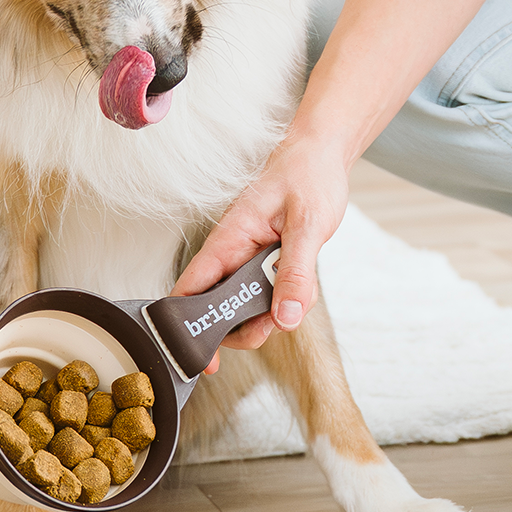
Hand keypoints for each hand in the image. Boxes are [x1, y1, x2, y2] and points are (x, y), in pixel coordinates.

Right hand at [171, 133, 350, 371]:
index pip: (192, 289)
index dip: (190, 326)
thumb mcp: (308, 226)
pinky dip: (290, 298)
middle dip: (247, 327)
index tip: (203, 357)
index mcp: (229, 240)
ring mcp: (249, 260)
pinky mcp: (266, 264)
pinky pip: (272, 295)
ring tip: (299, 293)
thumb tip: (286, 318)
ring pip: (249, 307)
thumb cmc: (308, 175)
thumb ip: (296, 273)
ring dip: (274, 312)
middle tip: (275, 321)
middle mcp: (233, 253)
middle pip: (221, 310)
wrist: (321, 154)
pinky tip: (304, 282)